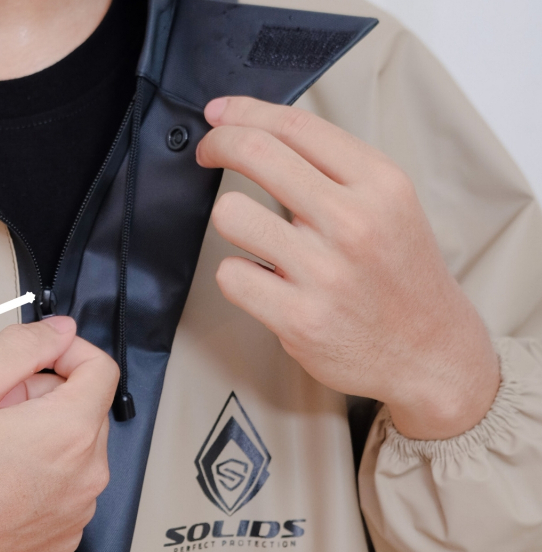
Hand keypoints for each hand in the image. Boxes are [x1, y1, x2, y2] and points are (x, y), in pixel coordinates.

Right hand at [0, 316, 117, 551]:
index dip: (67, 353)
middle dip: (46, 399)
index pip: (102, 369)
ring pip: (76, 452)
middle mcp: (86, 476)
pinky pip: (66, 490)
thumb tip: (56, 333)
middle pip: (86, 410)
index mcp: (69, 432)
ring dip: (44, 440)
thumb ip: (20, 347)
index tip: (41, 359)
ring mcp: (77, 512)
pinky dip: (42, 479)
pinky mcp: (63, 537)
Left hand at [196, 96, 498, 439]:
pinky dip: (236, 275)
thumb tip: (266, 137)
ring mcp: (323, 272)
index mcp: (379, 184)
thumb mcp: (391, 207)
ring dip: (231, 220)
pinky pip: (231, 275)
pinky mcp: (297, 318)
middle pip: (257, 155)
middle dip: (219, 144)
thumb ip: (337, 173)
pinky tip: (261, 282)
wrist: (430, 352)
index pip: (296, 127)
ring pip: (232, 215)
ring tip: (253, 237)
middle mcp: (352, 222)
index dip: (245, 112)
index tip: (220, 114)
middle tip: (208, 152)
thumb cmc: (401, 278)